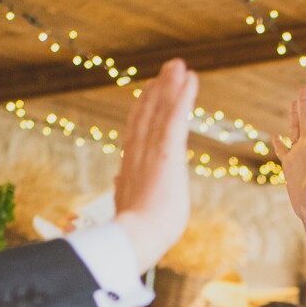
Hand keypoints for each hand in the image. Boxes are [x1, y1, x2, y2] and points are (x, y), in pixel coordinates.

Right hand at [113, 58, 198, 261]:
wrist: (135, 241)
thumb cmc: (135, 235)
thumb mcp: (128, 208)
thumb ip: (123, 191)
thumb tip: (116, 182)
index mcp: (130, 169)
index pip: (137, 133)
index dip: (142, 111)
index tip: (148, 92)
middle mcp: (137, 154)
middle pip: (147, 115)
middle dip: (157, 91)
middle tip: (167, 70)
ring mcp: (151, 151)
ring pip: (161, 111)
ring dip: (170, 86)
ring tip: (179, 66)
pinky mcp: (166, 153)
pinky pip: (175, 118)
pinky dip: (182, 96)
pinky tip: (189, 78)